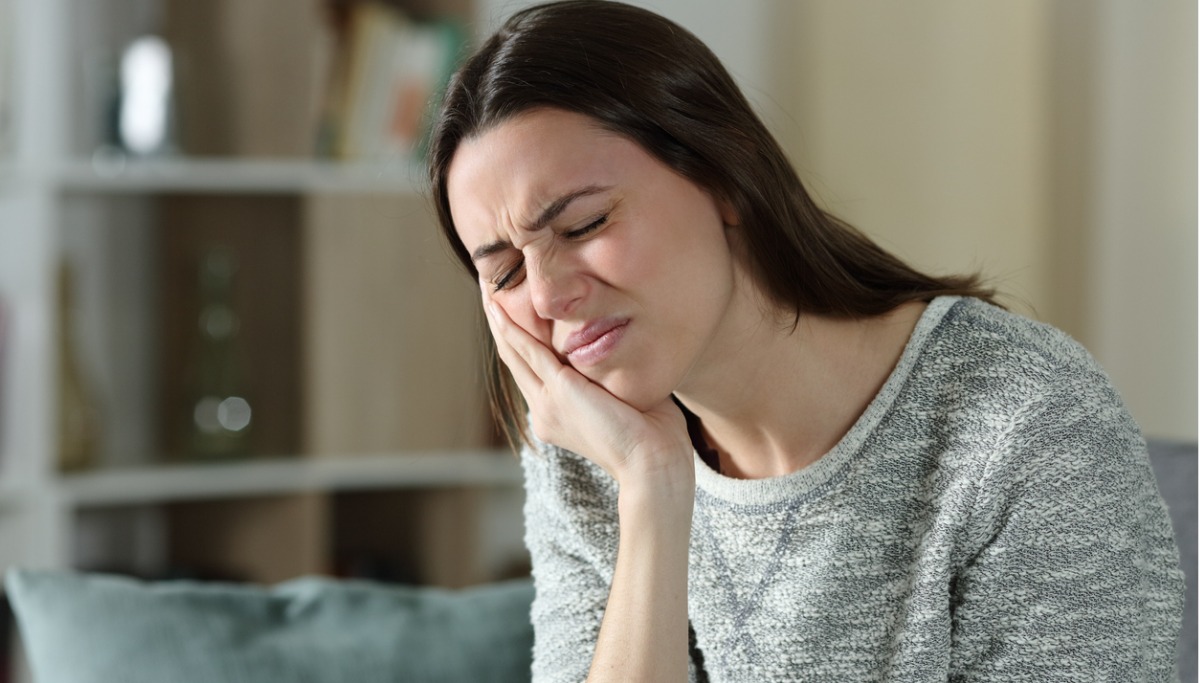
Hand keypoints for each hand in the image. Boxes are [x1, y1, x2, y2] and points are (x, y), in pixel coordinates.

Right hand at [482, 293, 693, 489]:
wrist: (653, 463)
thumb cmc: (654, 435)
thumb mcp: (626, 399)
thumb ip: (614, 374)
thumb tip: (626, 346)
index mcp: (559, 416)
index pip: (533, 371)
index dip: (521, 341)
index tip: (513, 313)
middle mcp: (546, 411)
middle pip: (514, 360)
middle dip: (501, 324)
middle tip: (489, 291)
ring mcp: (548, 403)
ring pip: (515, 353)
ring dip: (499, 320)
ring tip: (487, 290)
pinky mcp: (559, 391)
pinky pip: (529, 352)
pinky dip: (511, 328)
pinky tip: (498, 308)